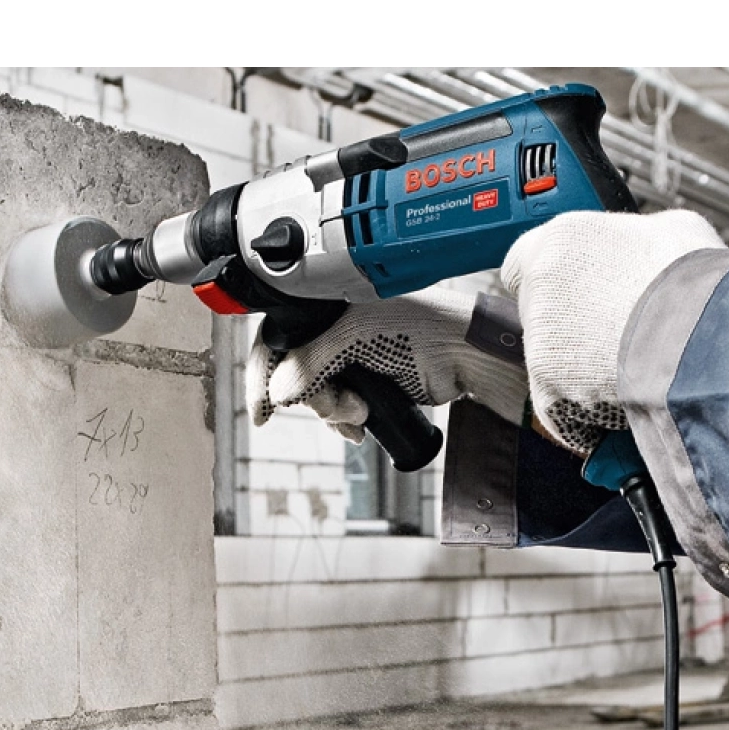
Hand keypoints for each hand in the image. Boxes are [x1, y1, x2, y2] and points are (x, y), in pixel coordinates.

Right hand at [245, 287, 528, 443]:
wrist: (466, 355)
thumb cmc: (420, 329)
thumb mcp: (355, 340)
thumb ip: (310, 362)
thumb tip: (275, 392)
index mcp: (325, 304)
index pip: (278, 336)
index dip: (264, 374)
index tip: (262, 411)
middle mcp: (334, 327)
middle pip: (295, 372)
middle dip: (316, 399)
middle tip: (343, 408)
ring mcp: (351, 354)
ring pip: (317, 394)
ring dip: (334, 412)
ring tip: (362, 416)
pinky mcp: (368, 378)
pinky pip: (339, 405)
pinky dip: (345, 419)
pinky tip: (363, 425)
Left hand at [501, 209, 726, 455]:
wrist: (707, 340)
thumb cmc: (696, 284)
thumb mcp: (671, 231)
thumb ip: (632, 238)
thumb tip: (636, 247)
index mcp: (562, 240)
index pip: (522, 262)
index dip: (548, 282)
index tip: (568, 294)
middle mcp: (541, 285)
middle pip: (538, 314)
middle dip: (570, 328)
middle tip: (613, 334)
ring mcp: (540, 337)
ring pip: (552, 360)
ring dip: (581, 367)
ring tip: (631, 364)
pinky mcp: (547, 386)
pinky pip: (561, 403)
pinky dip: (586, 407)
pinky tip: (624, 393)